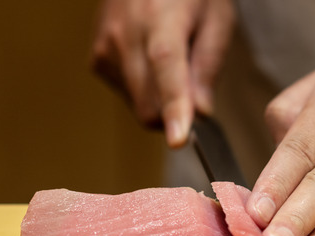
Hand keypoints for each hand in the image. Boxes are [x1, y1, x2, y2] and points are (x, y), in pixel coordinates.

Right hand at [91, 0, 234, 146]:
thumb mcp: (217, 16)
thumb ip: (209, 63)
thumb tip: (201, 113)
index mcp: (161, 17)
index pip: (166, 66)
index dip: (174, 105)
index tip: (179, 139)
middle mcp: (126, 34)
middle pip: (149, 104)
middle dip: (175, 114)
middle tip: (195, 91)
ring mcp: (106, 48)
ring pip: (139, 106)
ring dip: (160, 100)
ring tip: (169, 62)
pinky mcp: (98, 60)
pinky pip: (127, 96)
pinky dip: (145, 91)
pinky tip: (150, 60)